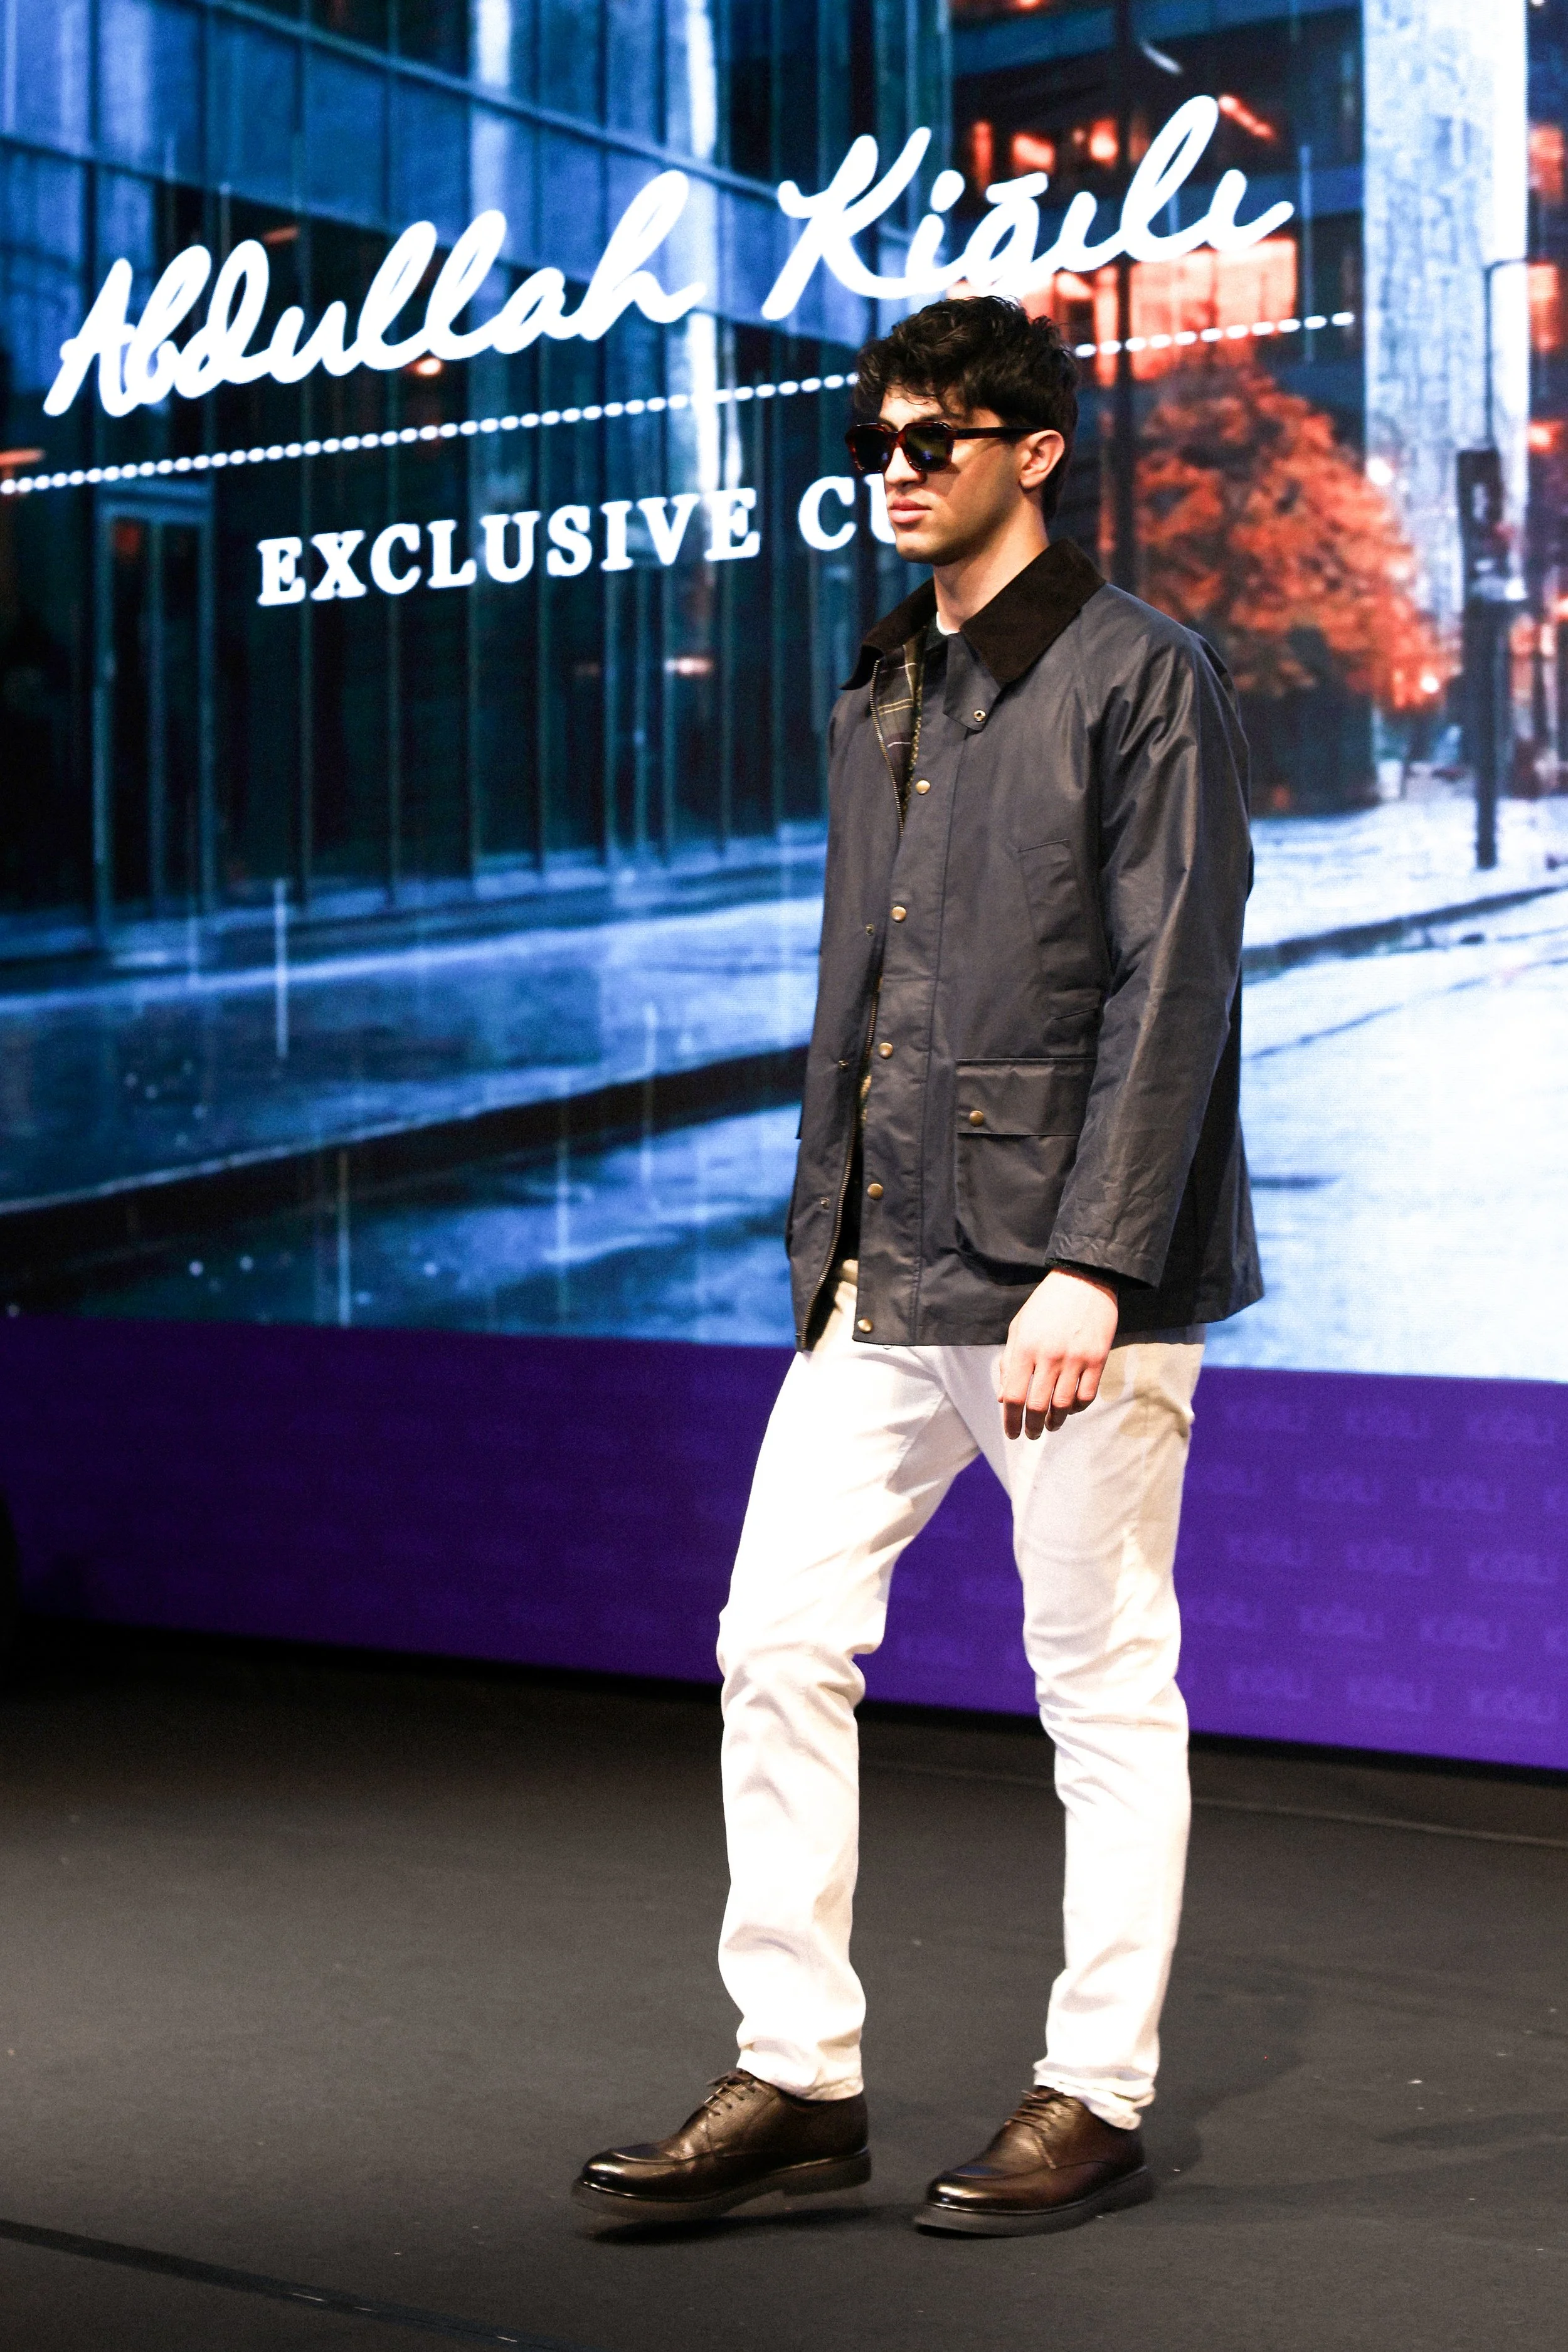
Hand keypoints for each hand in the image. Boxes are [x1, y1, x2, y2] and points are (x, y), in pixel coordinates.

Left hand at [996, 1269, 1119, 1439]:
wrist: (1084, 1280)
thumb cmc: (1046, 1305)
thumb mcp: (1019, 1328)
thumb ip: (1008, 1362)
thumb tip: (1002, 1398)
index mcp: (1025, 1348)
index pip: (1013, 1396)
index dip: (1010, 1420)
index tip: (1012, 1433)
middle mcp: (1049, 1356)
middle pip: (1038, 1406)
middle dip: (1032, 1427)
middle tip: (1031, 1434)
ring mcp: (1075, 1358)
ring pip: (1063, 1405)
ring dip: (1055, 1421)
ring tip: (1051, 1425)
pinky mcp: (1097, 1359)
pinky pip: (1087, 1395)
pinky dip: (1077, 1407)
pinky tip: (1070, 1408)